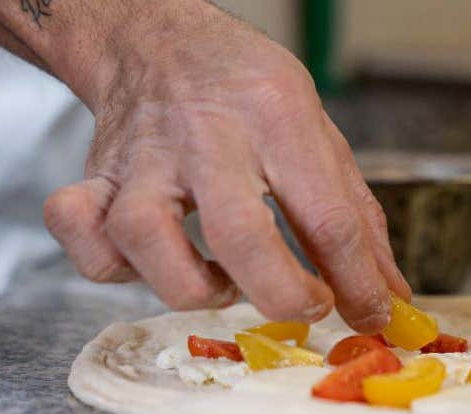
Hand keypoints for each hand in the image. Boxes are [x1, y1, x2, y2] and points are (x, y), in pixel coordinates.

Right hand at [41, 6, 409, 330]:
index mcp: (278, 120)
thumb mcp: (320, 134)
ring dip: (191, 287)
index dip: (357, 284)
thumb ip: (358, 218)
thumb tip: (388, 294)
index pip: (328, 218)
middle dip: (283, 294)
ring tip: (224, 281)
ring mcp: (144, 159)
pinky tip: (151, 263)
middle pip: (239, 235)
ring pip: (146, 241)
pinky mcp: (97, 177)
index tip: (372, 316)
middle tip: (307, 305)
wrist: (159, 40)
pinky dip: (110, 266)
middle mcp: (208, 137)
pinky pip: (82, 235)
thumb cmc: (247, 91)